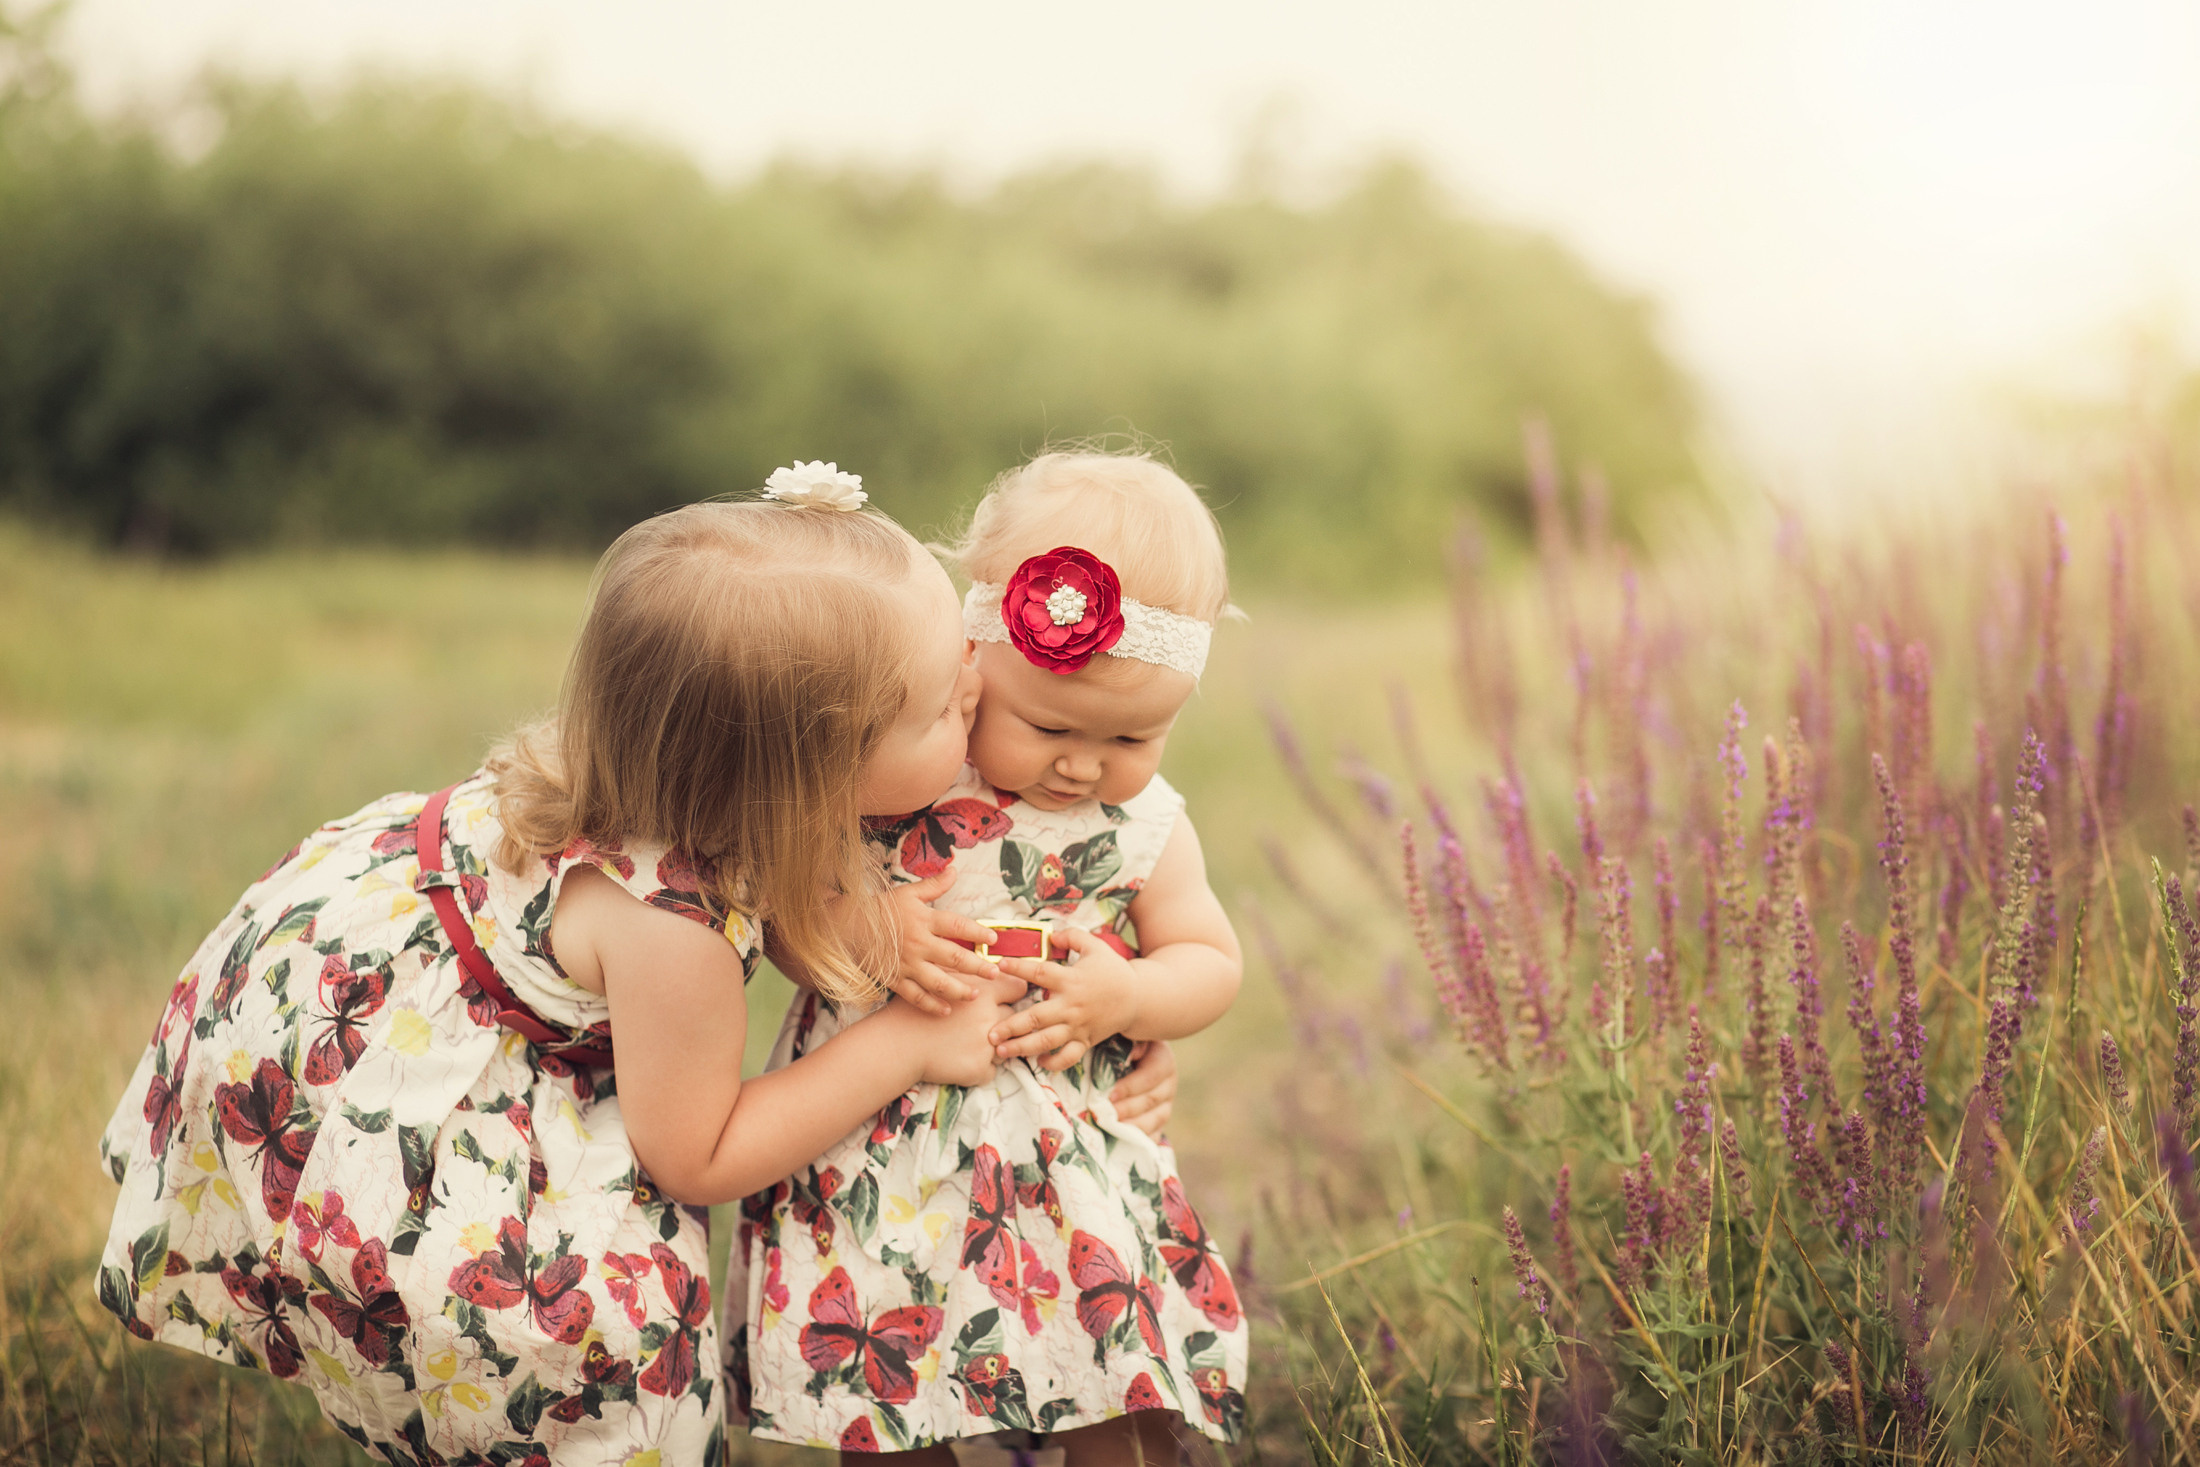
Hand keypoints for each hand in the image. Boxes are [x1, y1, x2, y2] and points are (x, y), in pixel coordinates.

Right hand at [883, 874, 1002, 1016]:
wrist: (847, 927)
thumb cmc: (881, 909)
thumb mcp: (908, 893)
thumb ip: (934, 885)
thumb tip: (955, 870)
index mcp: (924, 920)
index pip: (957, 925)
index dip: (977, 932)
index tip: (993, 939)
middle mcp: (918, 944)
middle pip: (954, 957)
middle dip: (977, 966)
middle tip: (995, 973)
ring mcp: (907, 964)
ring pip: (938, 982)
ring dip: (959, 990)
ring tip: (975, 995)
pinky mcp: (895, 980)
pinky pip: (915, 996)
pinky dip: (931, 1005)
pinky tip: (946, 1011)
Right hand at [897, 969, 1027, 1087]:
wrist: (896, 1044)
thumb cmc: (915, 1010)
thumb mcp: (941, 981)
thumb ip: (967, 973)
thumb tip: (987, 966)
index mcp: (984, 992)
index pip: (1018, 988)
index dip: (1011, 993)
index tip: (1003, 998)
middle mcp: (990, 1016)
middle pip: (1013, 1017)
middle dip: (1001, 1021)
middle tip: (979, 1024)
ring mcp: (988, 1045)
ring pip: (1006, 1045)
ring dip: (993, 1046)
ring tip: (967, 1043)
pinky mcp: (979, 1068)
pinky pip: (992, 1069)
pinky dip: (979, 1068)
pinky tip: (960, 1061)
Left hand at [991, 929, 1139, 1071]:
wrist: (1138, 997)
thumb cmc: (1112, 970)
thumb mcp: (1096, 946)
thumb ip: (1073, 936)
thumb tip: (1052, 935)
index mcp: (1071, 980)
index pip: (1040, 973)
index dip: (1019, 968)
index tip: (999, 966)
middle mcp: (1071, 1006)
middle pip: (1036, 1018)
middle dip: (1011, 1027)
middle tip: (990, 1033)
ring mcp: (1077, 1026)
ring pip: (1046, 1041)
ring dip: (1022, 1048)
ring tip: (1002, 1051)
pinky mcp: (1085, 1041)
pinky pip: (1068, 1057)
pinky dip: (1053, 1063)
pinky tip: (1038, 1062)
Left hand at [1109, 1040, 1175, 1136]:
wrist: (1125, 1062)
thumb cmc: (1119, 1047)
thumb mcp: (1124, 1039)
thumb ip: (1124, 1044)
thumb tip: (1130, 1053)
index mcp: (1162, 1059)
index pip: (1152, 1075)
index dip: (1131, 1086)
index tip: (1110, 1095)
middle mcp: (1169, 1083)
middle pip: (1152, 1100)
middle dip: (1127, 1109)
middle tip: (1105, 1115)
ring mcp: (1166, 1105)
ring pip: (1155, 1120)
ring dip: (1132, 1126)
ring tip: (1110, 1129)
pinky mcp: (1158, 1123)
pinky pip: (1154, 1136)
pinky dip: (1138, 1141)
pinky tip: (1121, 1141)